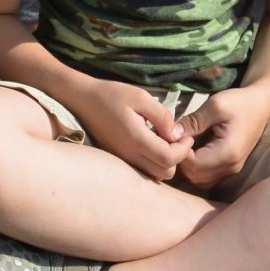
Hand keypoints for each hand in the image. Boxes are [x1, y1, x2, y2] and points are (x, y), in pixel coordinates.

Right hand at [71, 78, 193, 181]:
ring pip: (155, 175)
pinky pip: (143, 171)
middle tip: (177, 139)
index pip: (169, 158)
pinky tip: (151, 144)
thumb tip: (176, 135)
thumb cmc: (111, 94)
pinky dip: (153, 163)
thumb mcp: (141, 97)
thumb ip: (162, 116)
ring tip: (164, 141)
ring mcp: (123, 160)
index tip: (187, 135)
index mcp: (136, 139)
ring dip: (166, 162)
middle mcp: (129, 155)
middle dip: (177, 158)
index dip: (184, 149)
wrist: (82, 100)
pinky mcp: (119, 159)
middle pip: (165, 172)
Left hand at [175, 87, 269, 189]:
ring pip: (198, 180)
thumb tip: (171, 134)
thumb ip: (193, 121)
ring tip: (183, 144)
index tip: (177, 134)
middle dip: (180, 160)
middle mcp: (230, 167)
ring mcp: (231, 170)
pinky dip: (195, 168)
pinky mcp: (229, 168)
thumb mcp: (215, 105)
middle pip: (194, 176)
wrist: (261, 105)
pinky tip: (192, 150)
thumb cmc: (239, 102)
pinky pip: (206, 177)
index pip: (192, 165)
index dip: (179, 151)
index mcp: (228, 152)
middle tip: (176, 140)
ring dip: (186, 166)